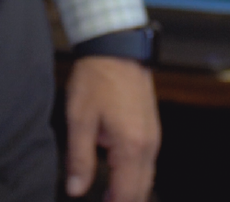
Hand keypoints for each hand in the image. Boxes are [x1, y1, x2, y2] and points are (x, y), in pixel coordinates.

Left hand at [65, 56, 159, 201]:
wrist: (117, 44)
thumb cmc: (97, 77)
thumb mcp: (80, 118)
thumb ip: (79, 158)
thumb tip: (76, 189)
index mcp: (131, 147)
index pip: (126, 196)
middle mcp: (148, 145)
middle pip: (141, 192)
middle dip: (123, 201)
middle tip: (102, 200)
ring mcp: (153, 135)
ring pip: (146, 178)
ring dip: (129, 190)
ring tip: (107, 194)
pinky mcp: (151, 125)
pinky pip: (147, 161)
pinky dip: (134, 174)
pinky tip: (117, 173)